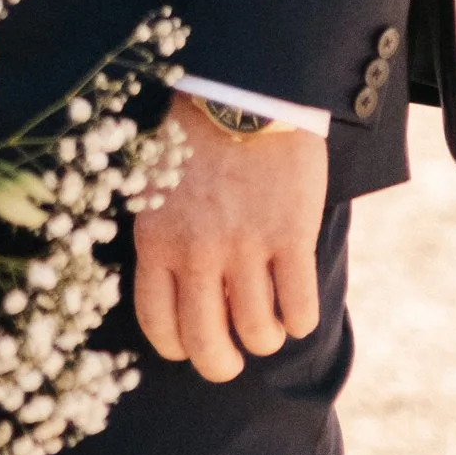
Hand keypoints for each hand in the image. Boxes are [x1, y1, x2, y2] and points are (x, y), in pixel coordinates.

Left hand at [131, 101, 327, 383]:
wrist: (244, 90)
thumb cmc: (195, 138)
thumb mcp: (155, 188)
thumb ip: (159, 239)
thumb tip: (168, 293)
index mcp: (157, 241)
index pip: (160, 326)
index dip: (179, 348)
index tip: (193, 344)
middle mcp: (197, 252)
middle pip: (208, 345)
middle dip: (222, 364)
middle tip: (234, 358)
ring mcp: (245, 247)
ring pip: (258, 332)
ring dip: (265, 337)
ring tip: (269, 324)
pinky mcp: (290, 236)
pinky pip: (298, 308)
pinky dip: (299, 319)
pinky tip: (297, 306)